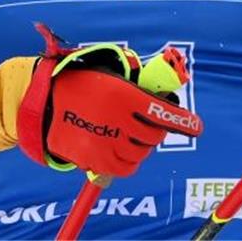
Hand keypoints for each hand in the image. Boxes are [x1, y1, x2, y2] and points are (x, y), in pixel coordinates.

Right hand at [44, 67, 200, 176]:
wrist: (46, 100)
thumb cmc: (84, 83)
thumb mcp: (112, 75)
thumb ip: (139, 86)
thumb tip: (166, 98)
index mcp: (123, 96)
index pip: (161, 112)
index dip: (183, 121)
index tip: (196, 126)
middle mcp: (116, 121)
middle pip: (153, 134)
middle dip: (156, 128)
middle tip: (148, 122)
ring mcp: (105, 143)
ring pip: (140, 152)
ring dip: (142, 144)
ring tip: (130, 133)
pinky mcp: (94, 160)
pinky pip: (124, 167)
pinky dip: (129, 159)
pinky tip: (122, 147)